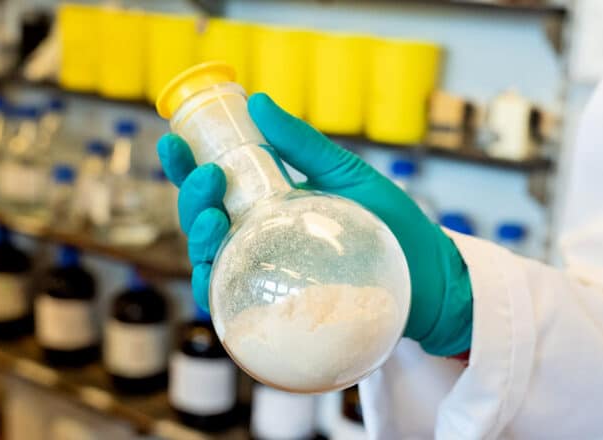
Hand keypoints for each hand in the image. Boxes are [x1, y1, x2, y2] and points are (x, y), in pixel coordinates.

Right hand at [157, 93, 472, 355]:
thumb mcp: (348, 175)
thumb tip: (260, 102)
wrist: (428, 278)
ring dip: (197, 238)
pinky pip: (229, 304)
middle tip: (208, 180)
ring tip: (216, 218)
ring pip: (208, 259)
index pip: (217, 185)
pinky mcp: (277, 308)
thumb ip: (304, 145)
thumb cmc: (392, 225)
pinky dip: (211, 291)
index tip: (175, 143)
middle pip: (203, 221)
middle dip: (192, 198)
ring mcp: (267, 274)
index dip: (187, 166)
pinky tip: (212, 274)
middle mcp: (260, 239)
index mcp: (270, 204)